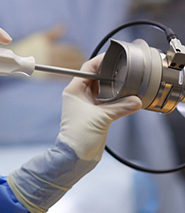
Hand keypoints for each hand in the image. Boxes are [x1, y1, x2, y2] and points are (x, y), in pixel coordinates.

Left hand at [6, 55, 141, 212]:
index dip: (100, 61)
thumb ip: (120, 107)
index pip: (87, 69)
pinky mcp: (94, 113)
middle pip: (96, 77)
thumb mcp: (101, 118)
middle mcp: (79, 94)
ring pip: (102, 89)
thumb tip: (137, 100)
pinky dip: (116, 98)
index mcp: (74, 90)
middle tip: (125, 69)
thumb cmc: (79, 135)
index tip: (114, 57)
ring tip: (127, 81)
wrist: (75, 155)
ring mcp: (86, 104)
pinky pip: (107, 100)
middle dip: (110, 73)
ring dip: (114, 86)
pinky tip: (126, 97)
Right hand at [10, 25, 84, 76]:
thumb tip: (64, 26)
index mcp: (52, 48)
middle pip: (72, 60)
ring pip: (69, 69)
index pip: (71, 50)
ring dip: (76, 68)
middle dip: (79, 59)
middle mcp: (51, 58)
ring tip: (80, 67)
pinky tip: (71, 75)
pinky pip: (61, 77)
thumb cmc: (28, 45)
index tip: (81, 52)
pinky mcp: (46, 76)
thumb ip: (54, 32)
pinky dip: (68, 76)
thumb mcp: (41, 36)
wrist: (15, 59)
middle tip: (84, 60)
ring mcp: (49, 68)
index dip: (78, 51)